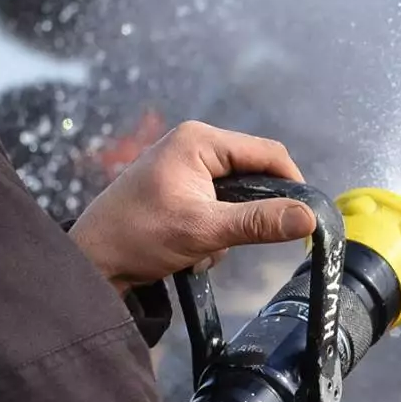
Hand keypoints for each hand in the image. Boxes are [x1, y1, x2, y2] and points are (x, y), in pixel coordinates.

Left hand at [68, 120, 317, 290]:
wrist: (92, 261)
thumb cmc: (140, 237)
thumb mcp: (205, 230)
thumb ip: (258, 222)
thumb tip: (309, 218)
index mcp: (200, 140)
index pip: (268, 153)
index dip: (291, 184)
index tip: (301, 219)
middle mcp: (194, 143)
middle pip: (253, 173)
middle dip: (250, 212)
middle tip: (238, 240)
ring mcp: (184, 165)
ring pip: (236, 194)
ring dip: (229, 226)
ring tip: (203, 248)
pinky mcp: (178, 187)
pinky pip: (217, 204)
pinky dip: (213, 229)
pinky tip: (191, 248)